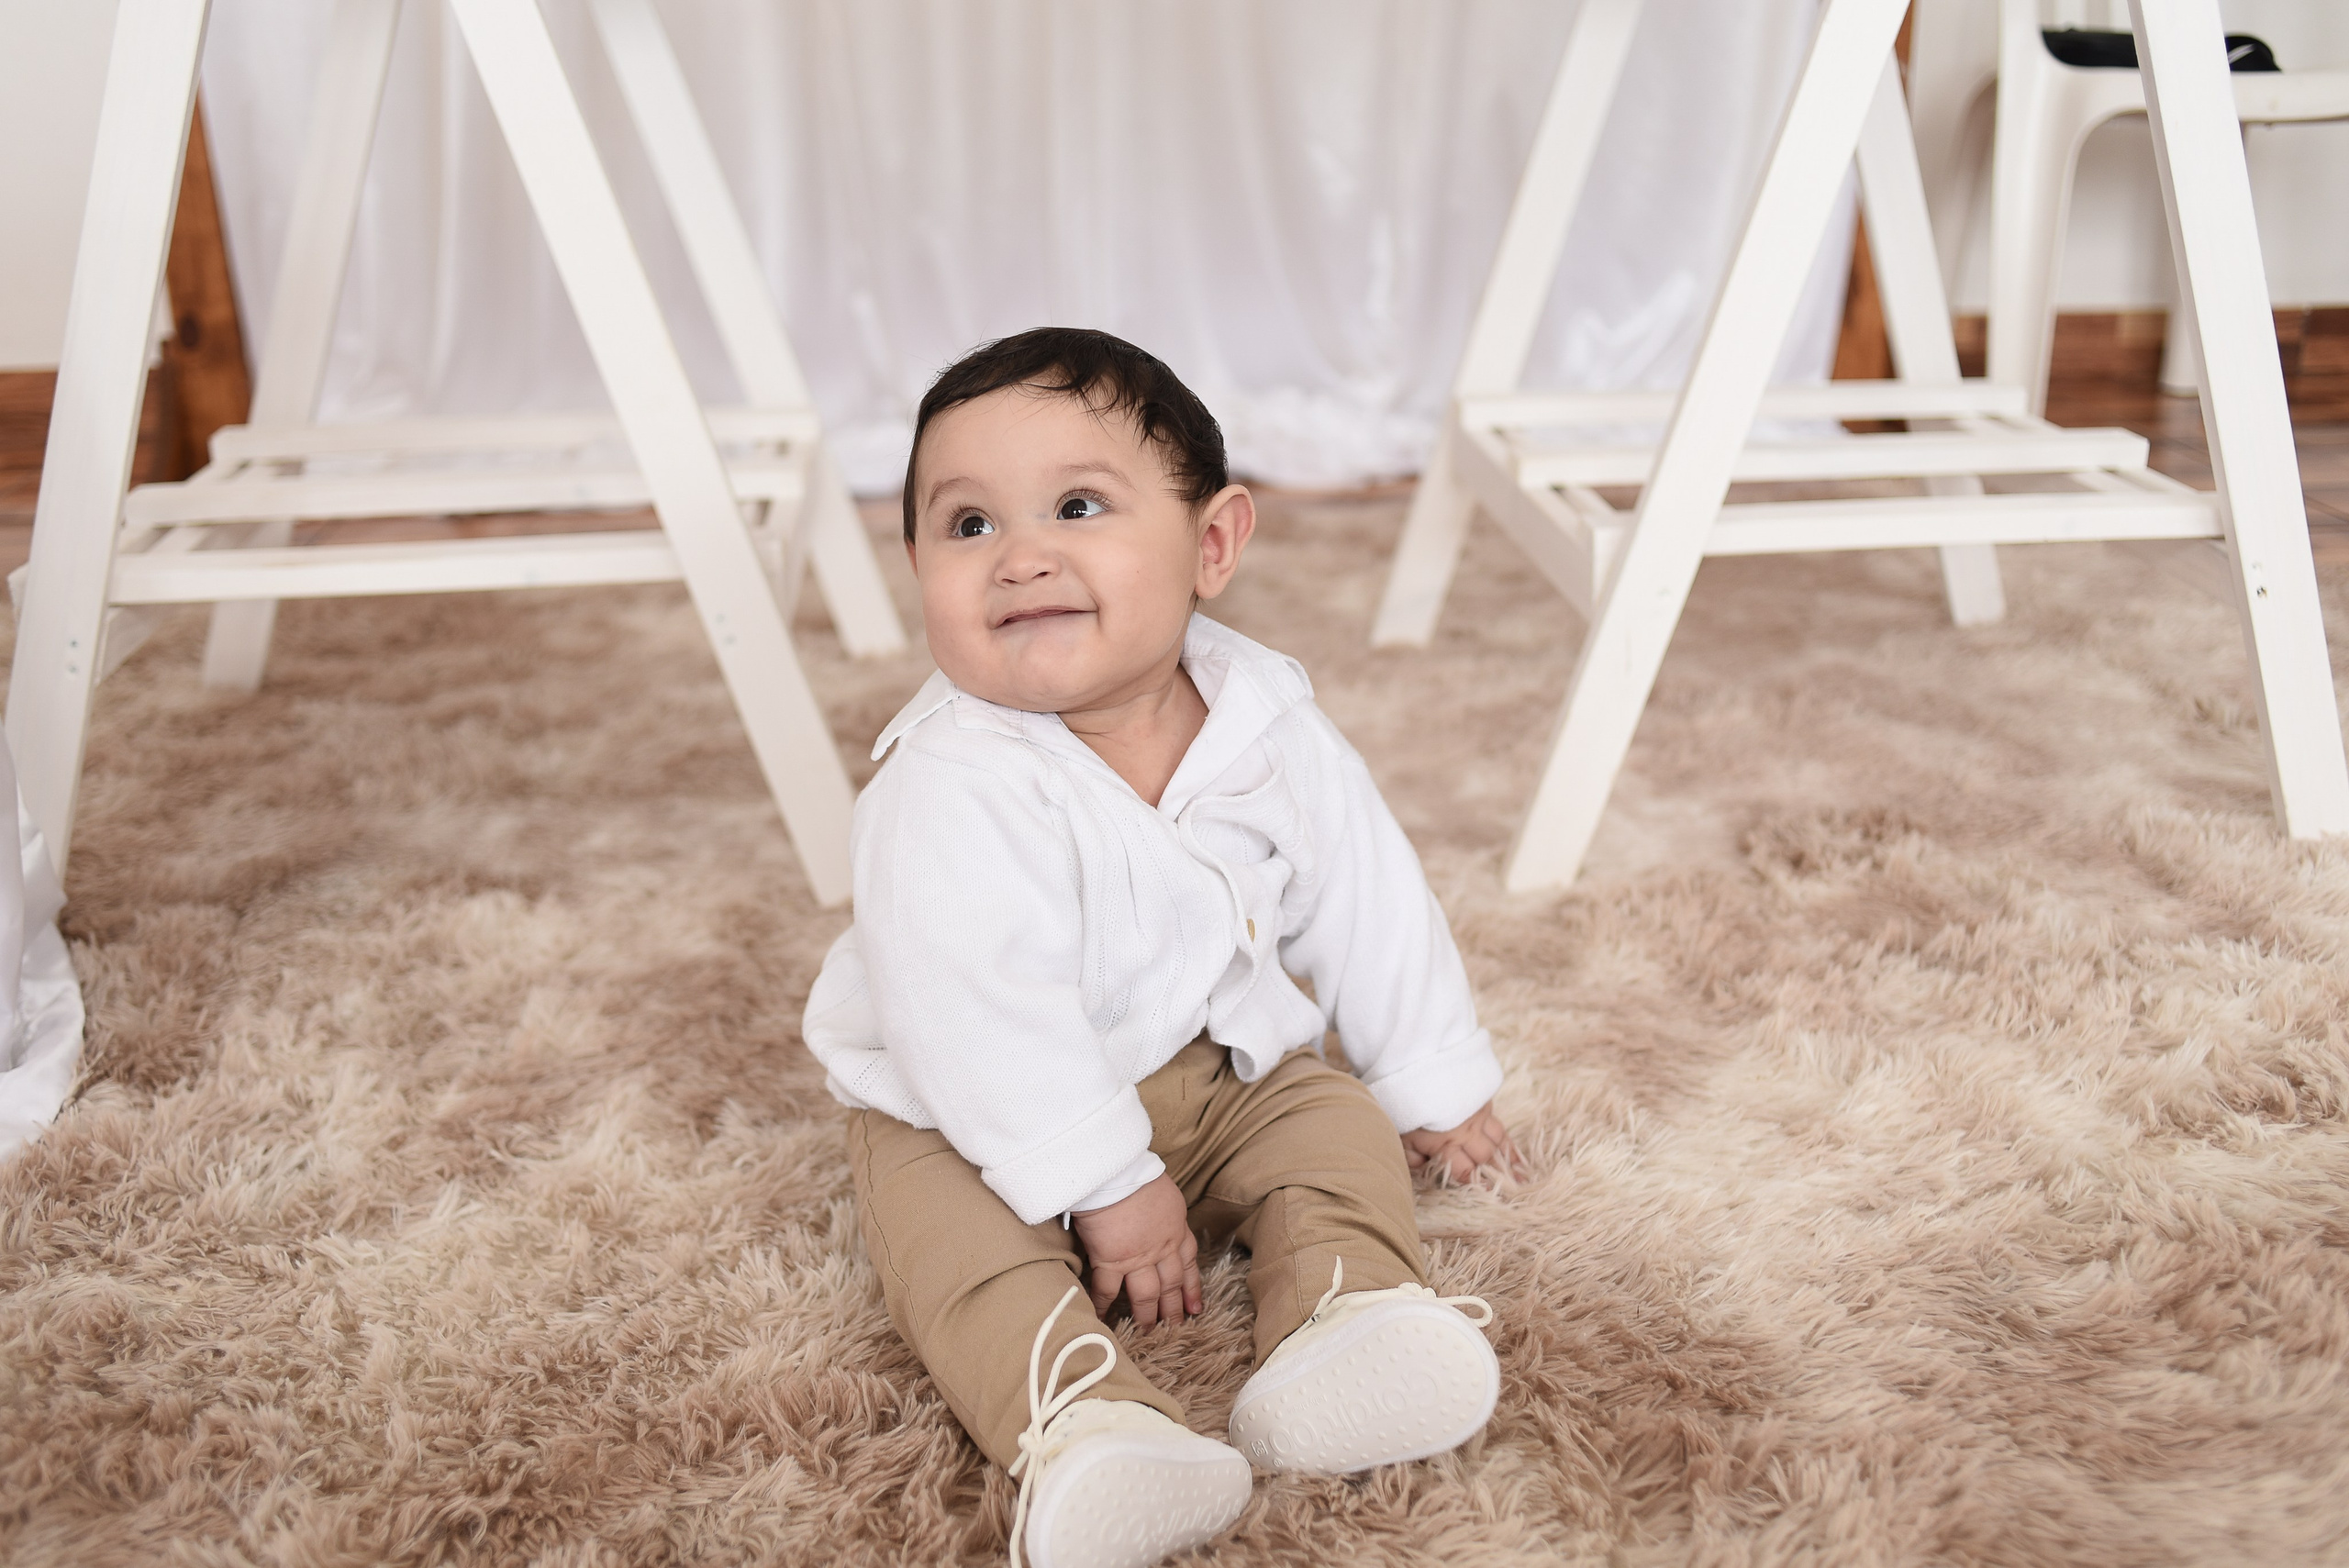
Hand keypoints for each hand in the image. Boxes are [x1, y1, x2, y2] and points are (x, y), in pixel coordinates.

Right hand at [1070, 1173, 1202, 1329]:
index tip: (1195, 1307)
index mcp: (1176, 1230)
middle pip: (1171, 1285)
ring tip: (1148, 1333)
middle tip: (1176, 1329)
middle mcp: (1161, 1250)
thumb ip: (1168, 1212)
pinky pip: (1108, 1289)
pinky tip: (1103, 1319)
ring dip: (1147, 1315)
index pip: (1188, 1264)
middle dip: (1174, 1309)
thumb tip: (1165, 1216)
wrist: (1117, 1176)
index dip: (1192, 1287)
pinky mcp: (1110, 1260)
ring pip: (1146, 1294)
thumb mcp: (1167, 1193)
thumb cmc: (1139, 1176)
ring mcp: (1136, 1258)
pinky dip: (1104, 1305)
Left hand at [1401, 1100, 1523, 1184]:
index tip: (1489, 1195)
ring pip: (1499, 1140)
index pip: (1466, 1172)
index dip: (1477, 1184)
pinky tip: (1511, 1146)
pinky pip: (1498, 1123)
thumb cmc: (1405, 1101)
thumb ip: (1413, 1158)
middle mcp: (1467, 1132)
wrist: (1419, 1062)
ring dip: (1508, 1158)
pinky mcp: (1482, 1098)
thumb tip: (1426, 1170)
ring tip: (1521, 1174)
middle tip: (1512, 1189)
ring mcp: (1478, 1114)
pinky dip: (1505, 1138)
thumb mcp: (1401, 1134)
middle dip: (1498, 1174)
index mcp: (1446, 1144)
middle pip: (1487, 1157)